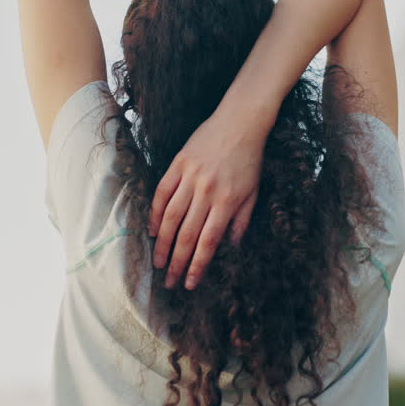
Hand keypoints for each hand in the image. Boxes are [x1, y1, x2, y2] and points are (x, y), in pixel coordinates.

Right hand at [150, 106, 267, 289]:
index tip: (189, 283)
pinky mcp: (178, 164)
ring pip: (171, 217)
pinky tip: (152, 230)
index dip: (197, 265)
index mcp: (227, 202)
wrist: (240, 122)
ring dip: (162, 243)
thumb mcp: (252, 193)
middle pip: (187, 235)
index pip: (208, 242)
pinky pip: (162, 193)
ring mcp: (190, 177)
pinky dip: (155, 213)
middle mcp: (207, 192)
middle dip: (177, 262)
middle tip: (169, 282)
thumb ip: (240, 222)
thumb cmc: (249, 160)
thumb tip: (231, 248)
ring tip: (157, 262)